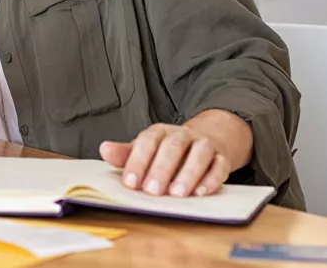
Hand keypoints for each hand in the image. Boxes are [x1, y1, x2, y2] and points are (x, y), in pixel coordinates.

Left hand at [99, 110, 252, 197]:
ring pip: (199, 153)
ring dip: (189, 173)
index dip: (138, 161)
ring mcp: (204, 144)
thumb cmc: (168, 150)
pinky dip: (211, 179)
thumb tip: (104, 149)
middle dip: (162, 169)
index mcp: (159, 132)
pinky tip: (201, 192)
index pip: (147, 142)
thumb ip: (126, 153)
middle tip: (153, 191)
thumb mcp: (145, 150)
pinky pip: (220, 166)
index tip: (131, 183)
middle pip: (173, 146)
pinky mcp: (221, 157)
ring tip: (178, 194)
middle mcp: (183, 135)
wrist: (206, 138)